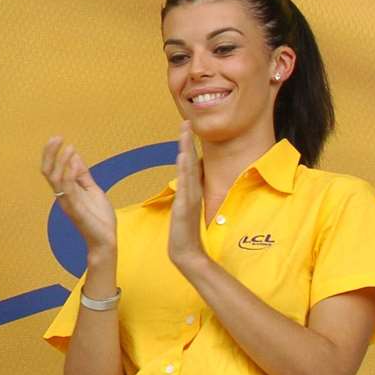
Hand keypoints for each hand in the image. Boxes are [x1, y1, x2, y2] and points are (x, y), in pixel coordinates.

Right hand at [41, 137, 115, 257]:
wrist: (106, 239)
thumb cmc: (99, 217)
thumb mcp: (92, 190)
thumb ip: (82, 175)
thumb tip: (75, 157)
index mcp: (65, 191)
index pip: (52, 169)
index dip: (52, 154)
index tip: (58, 138)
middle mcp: (62, 196)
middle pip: (48, 172)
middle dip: (50, 154)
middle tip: (55, 138)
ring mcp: (67, 203)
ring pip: (55, 179)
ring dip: (61, 161)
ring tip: (69, 147)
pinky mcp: (75, 209)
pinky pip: (68, 189)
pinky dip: (69, 174)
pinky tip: (74, 162)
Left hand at [166, 122, 207, 271]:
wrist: (186, 253)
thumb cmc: (184, 231)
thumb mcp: (184, 208)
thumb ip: (186, 194)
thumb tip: (186, 181)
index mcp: (191, 190)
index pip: (190, 163)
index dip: (187, 145)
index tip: (185, 127)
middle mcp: (192, 191)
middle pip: (191, 162)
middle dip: (187, 141)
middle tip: (185, 122)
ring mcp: (189, 199)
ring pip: (189, 171)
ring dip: (186, 151)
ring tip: (184, 134)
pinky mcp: (184, 208)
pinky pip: (185, 186)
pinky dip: (185, 171)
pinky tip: (182, 159)